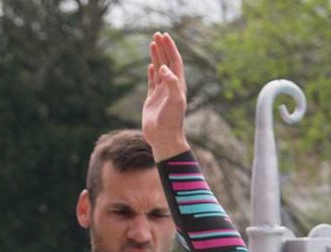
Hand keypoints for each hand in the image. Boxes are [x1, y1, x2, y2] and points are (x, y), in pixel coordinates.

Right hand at [143, 32, 190, 160]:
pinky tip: (151, 65)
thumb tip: (162, 67)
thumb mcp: (174, 101)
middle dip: (163, 48)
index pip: (175, 62)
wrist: (164, 138)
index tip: (165, 36)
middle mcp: (171, 87)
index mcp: (178, 85)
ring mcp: (162, 93)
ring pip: (159, 70)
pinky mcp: (153, 99)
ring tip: (152, 43)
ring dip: (156, 56)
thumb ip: (171, 83)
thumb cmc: (172, 121)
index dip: (171, 48)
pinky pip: (153, 82)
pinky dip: (152, 72)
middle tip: (157, 34)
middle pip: (167, 62)